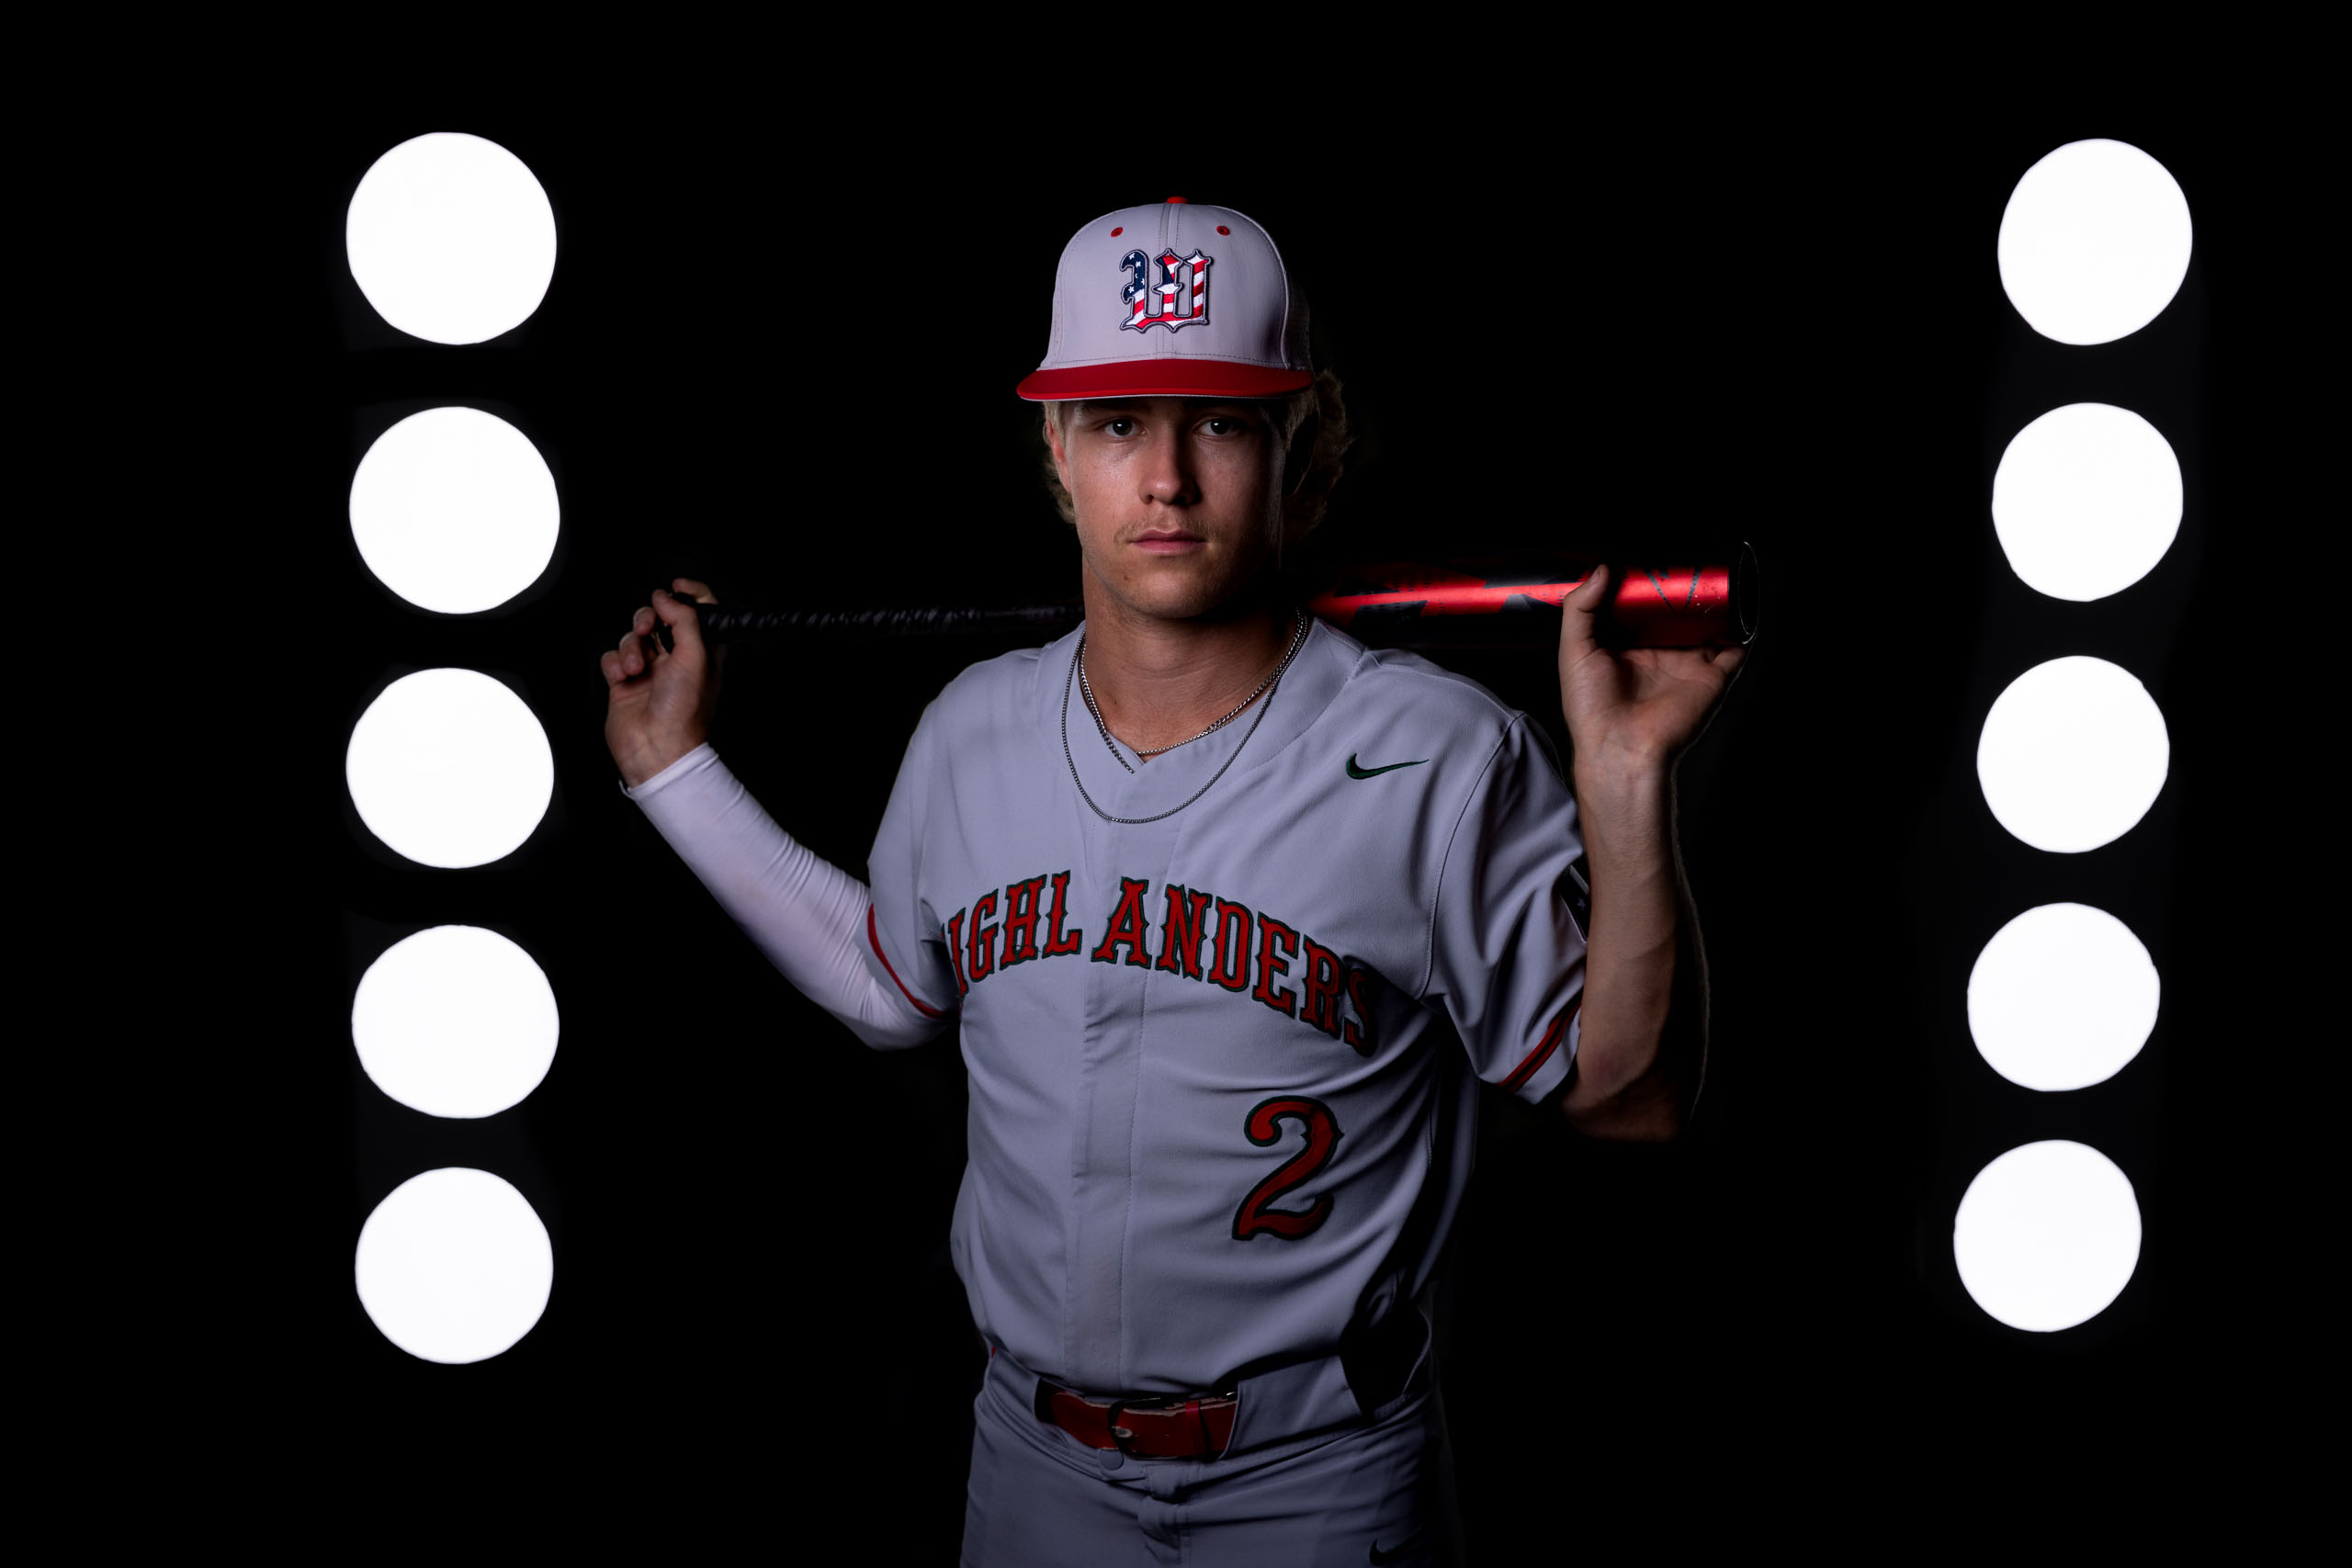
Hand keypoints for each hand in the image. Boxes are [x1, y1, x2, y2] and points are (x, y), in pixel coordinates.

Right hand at [602, 579, 725, 787]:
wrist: (657, 748)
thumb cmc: (684, 711)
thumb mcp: (695, 656)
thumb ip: (684, 619)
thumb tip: (667, 596)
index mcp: (702, 652)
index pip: (700, 612)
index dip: (690, 595)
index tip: (676, 586)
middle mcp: (676, 659)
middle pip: (658, 619)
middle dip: (647, 619)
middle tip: (645, 629)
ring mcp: (649, 670)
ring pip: (632, 638)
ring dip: (630, 649)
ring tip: (636, 669)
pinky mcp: (624, 683)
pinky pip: (613, 657)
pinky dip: (615, 664)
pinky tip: (622, 679)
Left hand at [1558, 564, 1746, 775]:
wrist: (1620, 747)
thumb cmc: (1591, 707)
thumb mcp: (1573, 651)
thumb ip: (1580, 608)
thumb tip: (1602, 570)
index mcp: (1627, 649)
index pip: (1641, 610)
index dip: (1645, 587)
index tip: (1646, 562)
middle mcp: (1659, 655)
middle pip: (1676, 615)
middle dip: (1682, 590)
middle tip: (1681, 564)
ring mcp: (1687, 665)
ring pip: (1707, 627)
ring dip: (1713, 606)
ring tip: (1712, 579)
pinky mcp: (1711, 678)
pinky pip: (1734, 651)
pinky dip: (1741, 632)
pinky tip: (1738, 611)